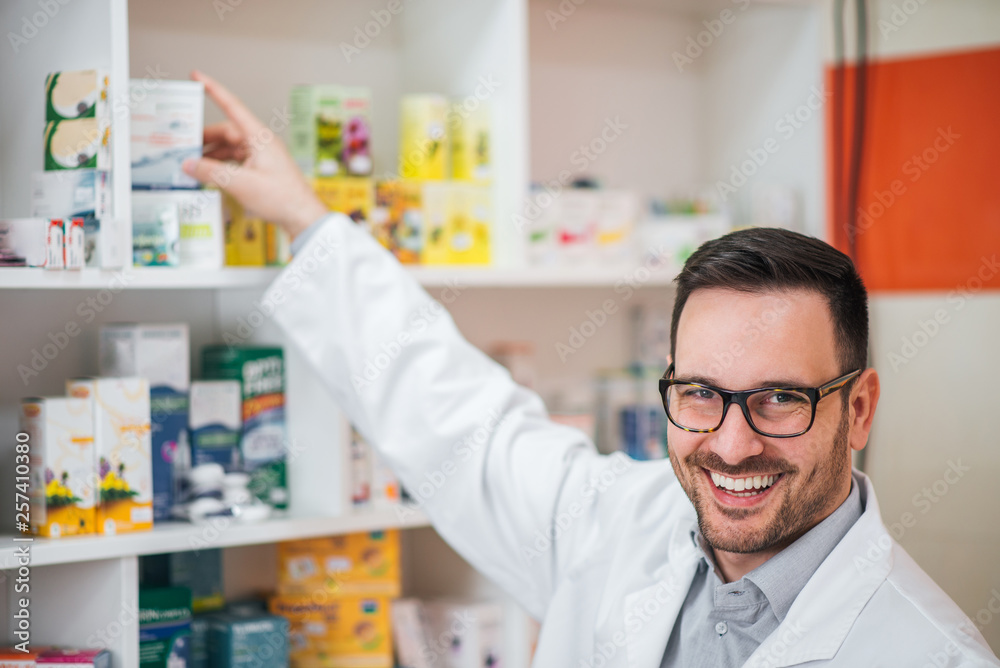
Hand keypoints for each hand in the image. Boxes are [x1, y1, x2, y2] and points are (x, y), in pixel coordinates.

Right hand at [181, 70, 327, 239]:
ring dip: (212, 154)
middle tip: (184, 145)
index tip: (197, 76)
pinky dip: (222, 165)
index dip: (213, 90)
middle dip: (205, 138)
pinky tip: (210, 174)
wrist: (303, 218)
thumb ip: (211, 172)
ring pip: (231, 147)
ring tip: (193, 163)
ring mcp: (263, 156)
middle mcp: (261, 143)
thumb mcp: (241, 184)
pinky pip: (237, 160)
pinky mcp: (263, 170)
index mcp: (260, 137)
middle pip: (227, 132)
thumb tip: (189, 164)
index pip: (232, 107)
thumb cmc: (283, 198)